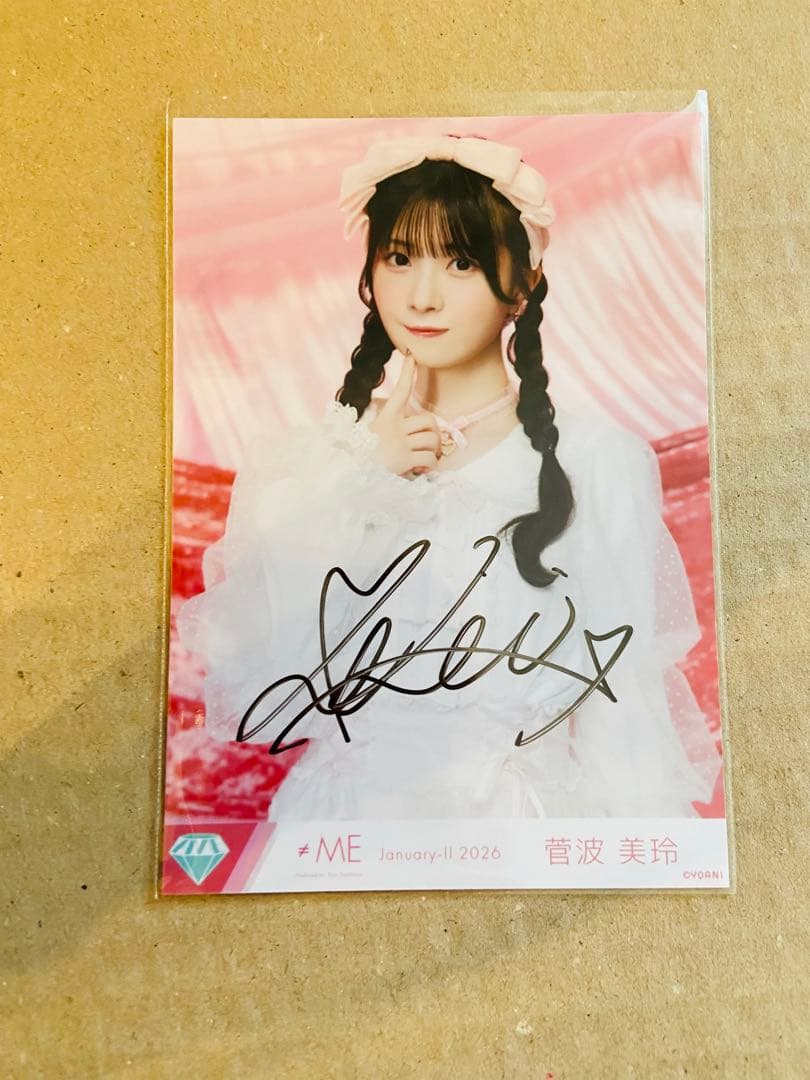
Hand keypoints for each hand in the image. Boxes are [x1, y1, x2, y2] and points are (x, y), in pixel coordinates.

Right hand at [370, 354, 441, 475]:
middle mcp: (393, 427)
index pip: (399, 390)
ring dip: (433, 452)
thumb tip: (410, 432)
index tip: (411, 355)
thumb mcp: (373, 436)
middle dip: (436, 433)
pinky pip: (430, 459)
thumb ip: (391, 430)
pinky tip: (419, 469)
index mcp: (385, 418)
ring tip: (423, 459)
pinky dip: (430, 465)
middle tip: (431, 445)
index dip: (406, 372)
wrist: (349, 473)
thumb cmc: (363, 456)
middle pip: (429, 420)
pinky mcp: (404, 459)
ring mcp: (399, 442)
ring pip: (432, 440)